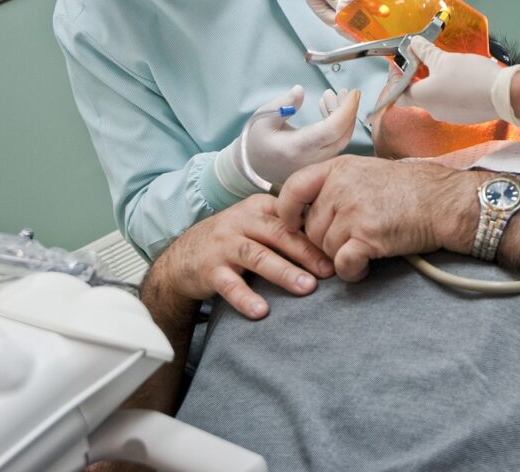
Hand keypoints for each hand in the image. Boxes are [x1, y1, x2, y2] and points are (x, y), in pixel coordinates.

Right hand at [155, 193, 334, 318]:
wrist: (182, 256)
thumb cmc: (232, 239)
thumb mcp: (255, 223)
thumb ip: (286, 226)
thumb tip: (331, 237)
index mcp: (258, 207)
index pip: (290, 215)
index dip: (314, 231)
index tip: (337, 247)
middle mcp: (241, 222)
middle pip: (277, 234)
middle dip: (305, 252)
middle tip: (329, 270)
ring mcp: (224, 245)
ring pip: (257, 256)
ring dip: (283, 272)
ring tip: (307, 288)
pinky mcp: (209, 270)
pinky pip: (229, 284)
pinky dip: (246, 298)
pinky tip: (262, 312)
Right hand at [244, 85, 359, 184]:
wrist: (253, 166)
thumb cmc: (257, 140)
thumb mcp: (263, 118)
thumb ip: (282, 104)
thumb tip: (300, 90)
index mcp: (296, 147)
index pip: (331, 129)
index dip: (346, 110)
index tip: (353, 92)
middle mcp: (311, 159)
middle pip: (342, 135)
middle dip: (349, 111)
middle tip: (347, 91)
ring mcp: (317, 163)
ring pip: (341, 139)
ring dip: (343, 116)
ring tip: (332, 95)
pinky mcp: (319, 162)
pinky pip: (336, 143)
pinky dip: (337, 124)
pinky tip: (327, 107)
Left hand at [278, 155, 481, 281]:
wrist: (443, 201)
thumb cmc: (411, 188)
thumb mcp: (367, 171)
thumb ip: (337, 184)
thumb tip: (310, 209)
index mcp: (339, 168)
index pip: (293, 187)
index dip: (286, 210)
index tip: (291, 224)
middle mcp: (341, 187)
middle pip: (310, 227)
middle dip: (325, 241)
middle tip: (349, 242)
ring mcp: (353, 211)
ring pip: (325, 248)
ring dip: (341, 256)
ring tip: (363, 251)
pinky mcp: (367, 236)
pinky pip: (342, 264)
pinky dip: (351, 272)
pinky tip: (363, 267)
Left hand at [401, 37, 501, 123]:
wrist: (505, 95)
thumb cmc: (471, 78)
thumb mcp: (444, 59)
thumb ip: (425, 51)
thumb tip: (414, 44)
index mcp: (423, 98)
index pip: (397, 94)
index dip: (395, 79)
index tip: (400, 65)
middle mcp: (433, 110)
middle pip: (416, 94)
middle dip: (417, 76)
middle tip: (422, 59)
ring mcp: (449, 116)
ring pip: (434, 97)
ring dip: (435, 82)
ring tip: (443, 65)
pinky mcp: (464, 116)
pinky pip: (450, 102)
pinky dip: (449, 89)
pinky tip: (459, 77)